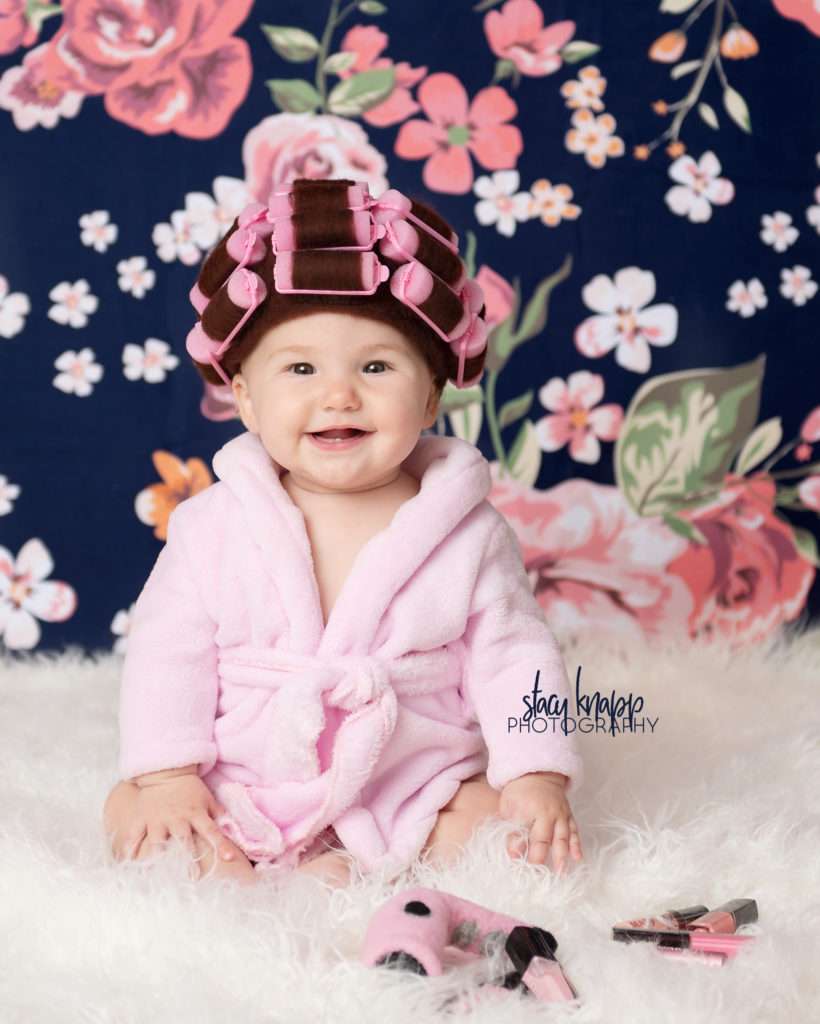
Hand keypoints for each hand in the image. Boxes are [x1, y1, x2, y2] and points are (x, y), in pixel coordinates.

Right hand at [114, 774, 237, 865]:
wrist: (166, 771)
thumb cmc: (189, 787)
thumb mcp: (207, 797)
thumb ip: (219, 813)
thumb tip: (234, 827)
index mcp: (196, 813)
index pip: (212, 831)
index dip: (221, 844)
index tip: (230, 858)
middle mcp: (177, 818)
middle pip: (184, 840)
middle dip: (189, 859)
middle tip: (194, 878)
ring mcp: (158, 819)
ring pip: (158, 841)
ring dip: (159, 857)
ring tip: (158, 874)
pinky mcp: (142, 818)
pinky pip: (134, 835)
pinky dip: (130, 848)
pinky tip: (127, 861)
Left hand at [499, 772, 582, 872]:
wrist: (537, 774)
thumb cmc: (519, 793)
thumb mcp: (508, 807)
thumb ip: (511, 830)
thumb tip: (513, 854)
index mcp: (530, 809)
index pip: (525, 834)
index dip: (522, 851)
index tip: (517, 865)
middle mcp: (548, 813)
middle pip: (545, 839)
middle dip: (541, 858)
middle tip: (538, 876)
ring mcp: (561, 814)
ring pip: (562, 837)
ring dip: (561, 855)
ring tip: (560, 873)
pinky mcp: (569, 815)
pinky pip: (574, 831)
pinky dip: (576, 844)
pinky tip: (577, 857)